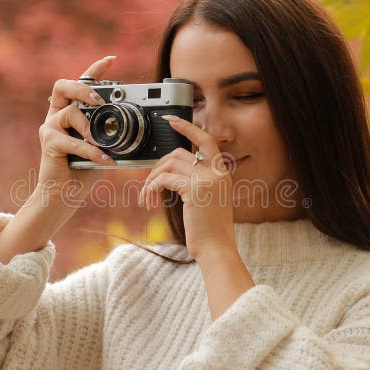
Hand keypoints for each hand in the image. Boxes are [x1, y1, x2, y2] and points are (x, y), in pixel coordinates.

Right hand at [34, 56, 117, 208]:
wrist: (63, 194)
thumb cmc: (83, 170)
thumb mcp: (101, 146)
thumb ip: (108, 132)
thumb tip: (133, 124)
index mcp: (69, 111)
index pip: (80, 83)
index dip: (94, 70)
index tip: (112, 60)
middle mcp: (56, 115)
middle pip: (63, 86)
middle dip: (84, 89)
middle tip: (100, 101)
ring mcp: (50, 127)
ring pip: (70, 112)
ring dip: (89, 127)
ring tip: (100, 142)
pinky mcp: (49, 143)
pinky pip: (73, 141)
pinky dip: (91, 151)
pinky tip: (104, 159)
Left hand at [140, 115, 235, 259]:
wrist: (217, 249)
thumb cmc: (210, 232)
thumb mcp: (208, 203)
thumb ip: (197, 185)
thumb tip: (171, 177)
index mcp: (222, 174)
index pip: (207, 140)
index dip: (188, 128)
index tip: (172, 120)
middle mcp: (216, 173)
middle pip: (179, 152)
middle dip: (159, 165)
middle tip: (149, 183)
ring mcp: (206, 179)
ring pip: (169, 165)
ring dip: (152, 180)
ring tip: (147, 197)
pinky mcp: (194, 189)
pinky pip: (164, 179)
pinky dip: (151, 188)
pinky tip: (150, 202)